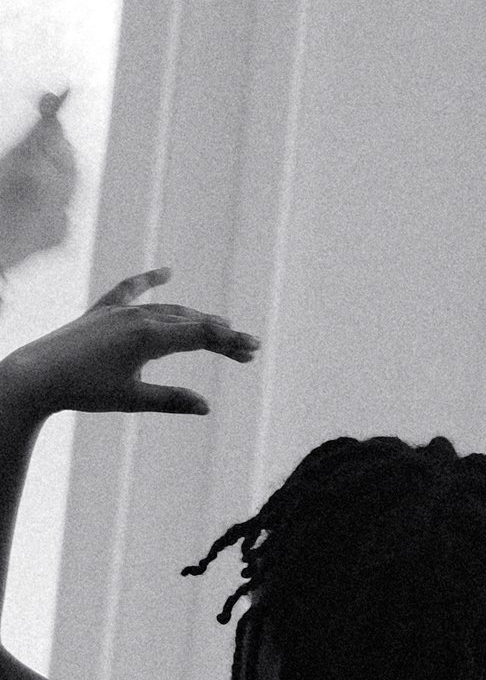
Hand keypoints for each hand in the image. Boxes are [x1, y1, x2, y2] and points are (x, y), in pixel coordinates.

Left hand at [0, 271, 255, 418]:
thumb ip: (170, 400)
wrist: (38, 374)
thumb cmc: (84, 390)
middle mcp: (137, 318)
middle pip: (190, 322)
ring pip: (168, 310)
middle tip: (247, 350)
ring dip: (196, 318)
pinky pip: (131, 290)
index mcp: (148, 338)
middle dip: (220, 335)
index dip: (228, 342)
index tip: (252, 349)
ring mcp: (120, 311)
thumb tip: (206, 406)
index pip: (199, 336)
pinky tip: (167, 273)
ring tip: (220, 326)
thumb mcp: (132, 399)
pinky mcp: (103, 310)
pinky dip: (150, 281)